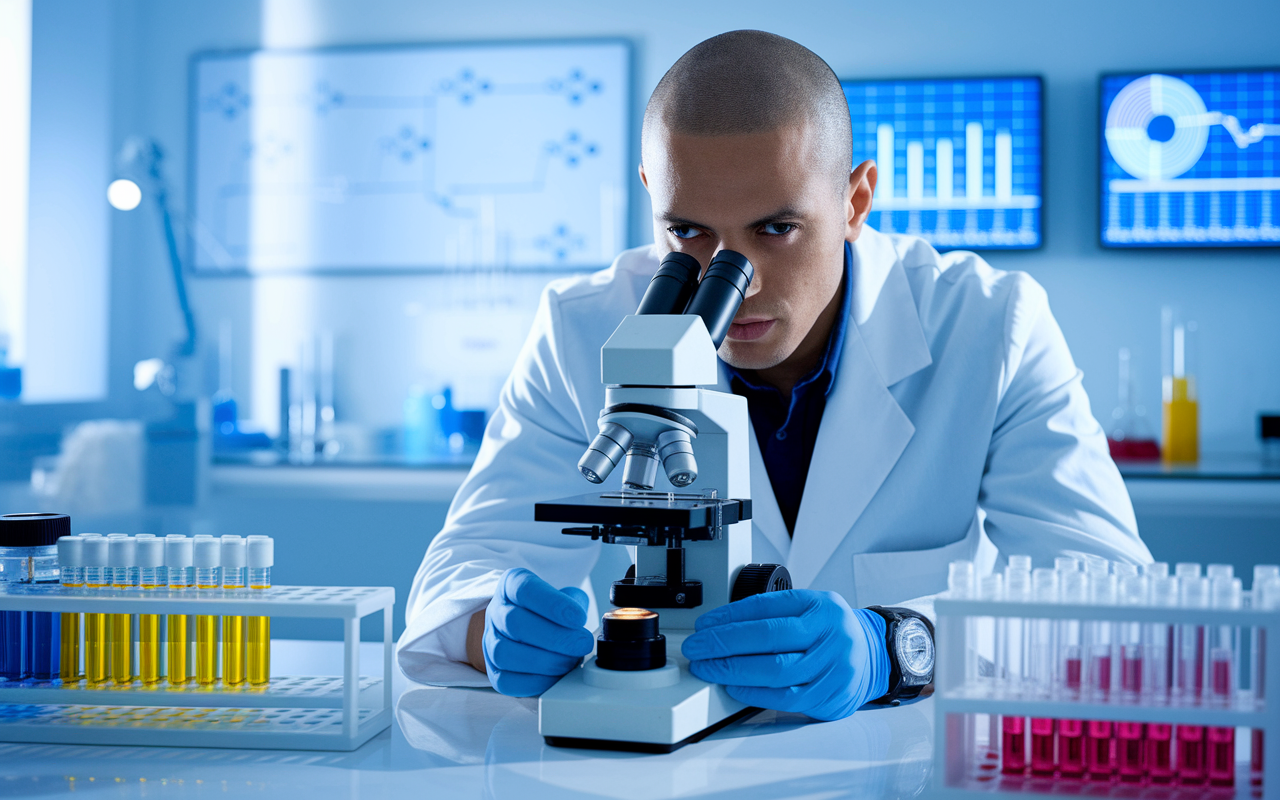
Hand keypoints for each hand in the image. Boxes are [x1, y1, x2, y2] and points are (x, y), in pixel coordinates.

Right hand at [483, 568, 593, 696]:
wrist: (526, 631)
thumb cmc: (549, 613)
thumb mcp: (565, 597)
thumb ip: (576, 603)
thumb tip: (595, 621)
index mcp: (511, 585)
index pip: (524, 589)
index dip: (552, 604)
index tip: (579, 617)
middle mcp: (496, 611)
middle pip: (515, 623)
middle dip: (555, 637)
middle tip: (582, 643)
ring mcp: (490, 642)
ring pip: (505, 653)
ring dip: (545, 661)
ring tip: (570, 660)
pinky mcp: (493, 672)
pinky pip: (506, 681)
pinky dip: (535, 681)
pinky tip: (556, 675)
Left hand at [680, 589, 888, 720]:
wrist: (874, 656)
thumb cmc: (832, 633)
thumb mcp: (811, 609)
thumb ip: (775, 613)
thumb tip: (722, 626)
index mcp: (821, 606)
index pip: (766, 608)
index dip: (729, 617)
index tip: (704, 625)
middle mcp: (830, 634)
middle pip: (768, 638)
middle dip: (724, 643)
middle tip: (697, 647)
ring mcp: (834, 666)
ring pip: (775, 670)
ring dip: (733, 670)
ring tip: (709, 668)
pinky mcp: (831, 696)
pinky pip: (785, 697)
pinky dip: (754, 692)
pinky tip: (735, 687)